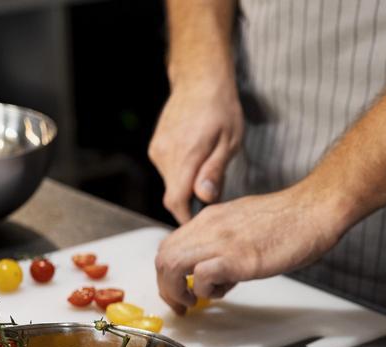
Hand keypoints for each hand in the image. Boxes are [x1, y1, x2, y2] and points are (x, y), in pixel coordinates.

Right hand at [148, 77, 243, 222]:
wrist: (199, 81)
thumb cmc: (221, 110)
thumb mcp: (229, 143)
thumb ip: (215, 171)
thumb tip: (204, 197)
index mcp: (185, 156)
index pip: (177, 201)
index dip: (188, 219)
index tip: (203, 226)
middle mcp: (165, 155)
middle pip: (173, 196)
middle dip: (192, 204)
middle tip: (215, 200)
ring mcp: (157, 150)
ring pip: (171, 183)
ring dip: (188, 187)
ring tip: (210, 175)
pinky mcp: (156, 146)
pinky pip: (168, 171)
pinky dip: (182, 174)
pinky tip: (199, 162)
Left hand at [154, 183, 348, 313]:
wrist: (314, 211)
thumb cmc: (292, 220)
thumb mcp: (247, 225)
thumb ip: (228, 242)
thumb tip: (222, 267)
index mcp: (211, 218)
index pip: (171, 244)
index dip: (168, 272)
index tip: (180, 289)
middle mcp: (209, 227)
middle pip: (163, 256)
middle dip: (166, 287)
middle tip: (180, 304)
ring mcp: (221, 241)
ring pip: (172, 264)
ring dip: (176, 291)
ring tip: (193, 302)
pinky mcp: (237, 258)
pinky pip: (201, 277)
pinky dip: (204, 291)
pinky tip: (223, 292)